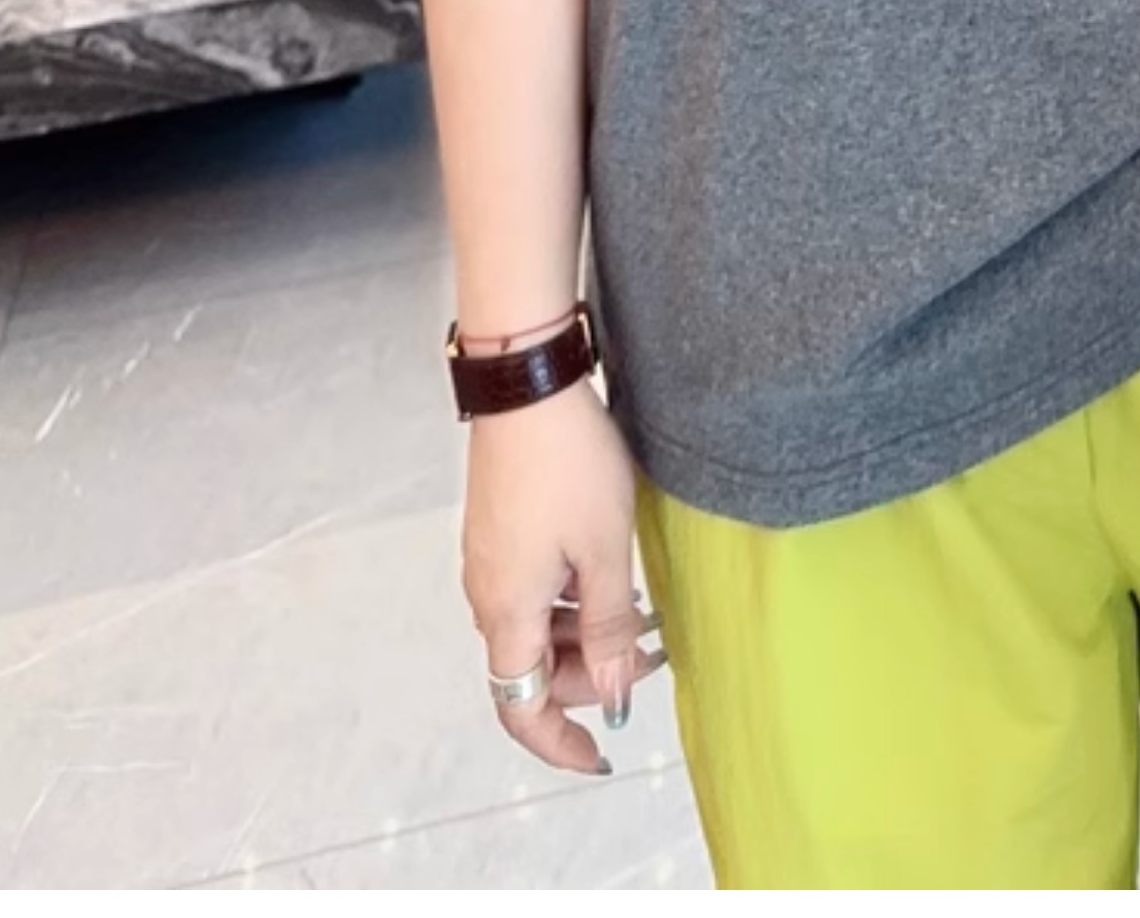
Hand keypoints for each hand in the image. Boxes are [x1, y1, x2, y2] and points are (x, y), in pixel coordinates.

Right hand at [460, 378, 665, 778]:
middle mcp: (487, 594)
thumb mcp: (605, 549)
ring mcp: (489, 559)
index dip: (559, 743)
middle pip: (531, 670)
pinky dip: (570, 601)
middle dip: (590, 679)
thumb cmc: (568, 465)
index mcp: (508, 611)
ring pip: (533, 629)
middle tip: (652, 655)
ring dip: (584, 637)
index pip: (521, 709)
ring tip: (643, 614)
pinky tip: (610, 577)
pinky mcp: (498, 529)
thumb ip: (609, 628)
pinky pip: (531, 591)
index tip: (602, 755)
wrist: (526, 383)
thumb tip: (617, 695)